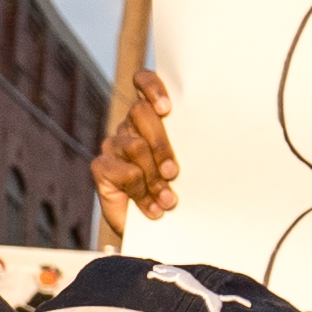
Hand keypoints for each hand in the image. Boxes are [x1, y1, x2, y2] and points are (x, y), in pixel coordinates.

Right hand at [93, 70, 178, 229]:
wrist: (158, 229)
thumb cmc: (177, 189)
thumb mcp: (189, 165)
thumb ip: (189, 143)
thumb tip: (210, 133)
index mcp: (151, 117)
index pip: (143, 82)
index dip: (152, 87)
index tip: (167, 108)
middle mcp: (129, 126)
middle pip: (141, 113)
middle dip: (162, 145)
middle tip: (174, 173)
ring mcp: (113, 146)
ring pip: (136, 147)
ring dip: (155, 177)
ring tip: (168, 200)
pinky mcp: (101, 168)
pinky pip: (126, 173)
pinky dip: (142, 193)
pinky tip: (153, 209)